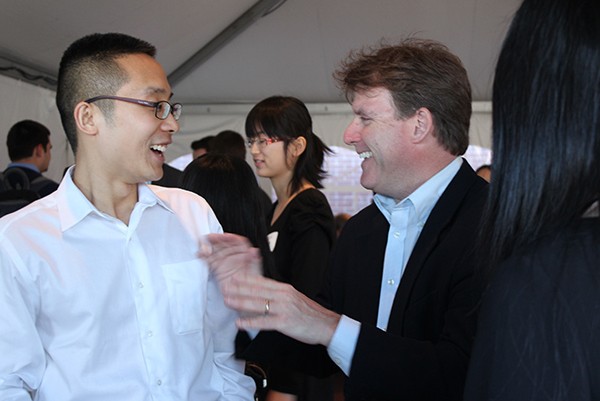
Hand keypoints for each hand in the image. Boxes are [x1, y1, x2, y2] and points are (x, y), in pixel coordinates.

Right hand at [200, 233, 262, 288]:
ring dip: (208, 246)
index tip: (224, 236)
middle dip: (216, 239)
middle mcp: (234, 254)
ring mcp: (225, 260)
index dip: (230, 237)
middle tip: (209, 238)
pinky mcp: (217, 267)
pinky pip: (210, 259)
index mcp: (244, 253)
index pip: (237, 241)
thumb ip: (254, 260)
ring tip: (203, 245)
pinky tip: (200, 254)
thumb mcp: (255, 272)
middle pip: (224, 243)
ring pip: (216, 249)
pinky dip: (204, 256)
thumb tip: (254, 251)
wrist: (243, 296)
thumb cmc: (251, 283)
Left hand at [222, 272, 340, 346]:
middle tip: (225, 288)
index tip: (234, 278)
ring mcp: (284, 308)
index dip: (246, 280)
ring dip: (241, 302)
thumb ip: (278, 294)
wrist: (325, 324)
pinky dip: (250, 322)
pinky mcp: (284, 322)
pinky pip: (264, 322)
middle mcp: (283, 296)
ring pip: (258, 304)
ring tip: (228, 301)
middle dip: (239, 289)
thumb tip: (262, 291)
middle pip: (257, 291)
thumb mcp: (294, 297)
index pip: (262, 282)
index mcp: (285, 289)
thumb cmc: (309, 313)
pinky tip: (240, 323)